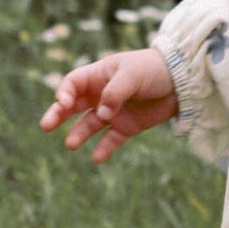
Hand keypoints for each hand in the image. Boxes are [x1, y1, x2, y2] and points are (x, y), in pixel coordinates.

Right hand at [39, 47, 178, 162]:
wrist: (183, 81)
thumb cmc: (154, 69)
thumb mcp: (132, 75)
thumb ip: (115, 93)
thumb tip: (102, 114)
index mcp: (99, 75)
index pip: (72, 84)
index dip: (64, 93)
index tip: (64, 102)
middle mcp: (102, 94)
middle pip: (73, 106)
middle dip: (58, 114)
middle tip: (46, 126)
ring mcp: (114, 112)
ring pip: (90, 125)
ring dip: (79, 134)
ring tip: (71, 144)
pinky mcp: (128, 126)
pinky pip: (111, 140)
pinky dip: (104, 149)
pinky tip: (97, 158)